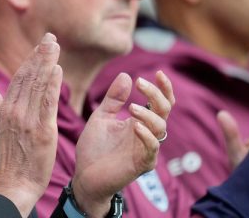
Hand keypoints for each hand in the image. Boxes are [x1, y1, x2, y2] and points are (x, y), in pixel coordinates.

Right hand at [0, 33, 62, 216]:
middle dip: (40, 55)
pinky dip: (52, 84)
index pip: (18, 79)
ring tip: (54, 46)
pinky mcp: (42, 131)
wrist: (12, 186)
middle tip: (50, 37)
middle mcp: (15, 112)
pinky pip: (47, 102)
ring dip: (47, 62)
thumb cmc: (5, 163)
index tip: (39, 46)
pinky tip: (57, 70)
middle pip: (28, 77)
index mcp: (4, 111)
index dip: (29, 61)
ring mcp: (28, 120)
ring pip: (37, 85)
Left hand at [72, 71, 174, 216]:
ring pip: (161, 127)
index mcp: (139, 121)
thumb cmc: (94, 148)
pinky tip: (135, 126)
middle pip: (164, 110)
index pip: (160, 102)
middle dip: (156, 94)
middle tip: (141, 82)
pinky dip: (146, 135)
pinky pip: (151, 148)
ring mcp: (146, 149)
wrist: (85, 176)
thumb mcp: (101, 117)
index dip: (163, 88)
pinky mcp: (142, 164)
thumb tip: (126, 75)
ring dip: (148, 114)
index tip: (158, 72)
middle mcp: (146, 133)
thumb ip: (114, 99)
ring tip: (132, 107)